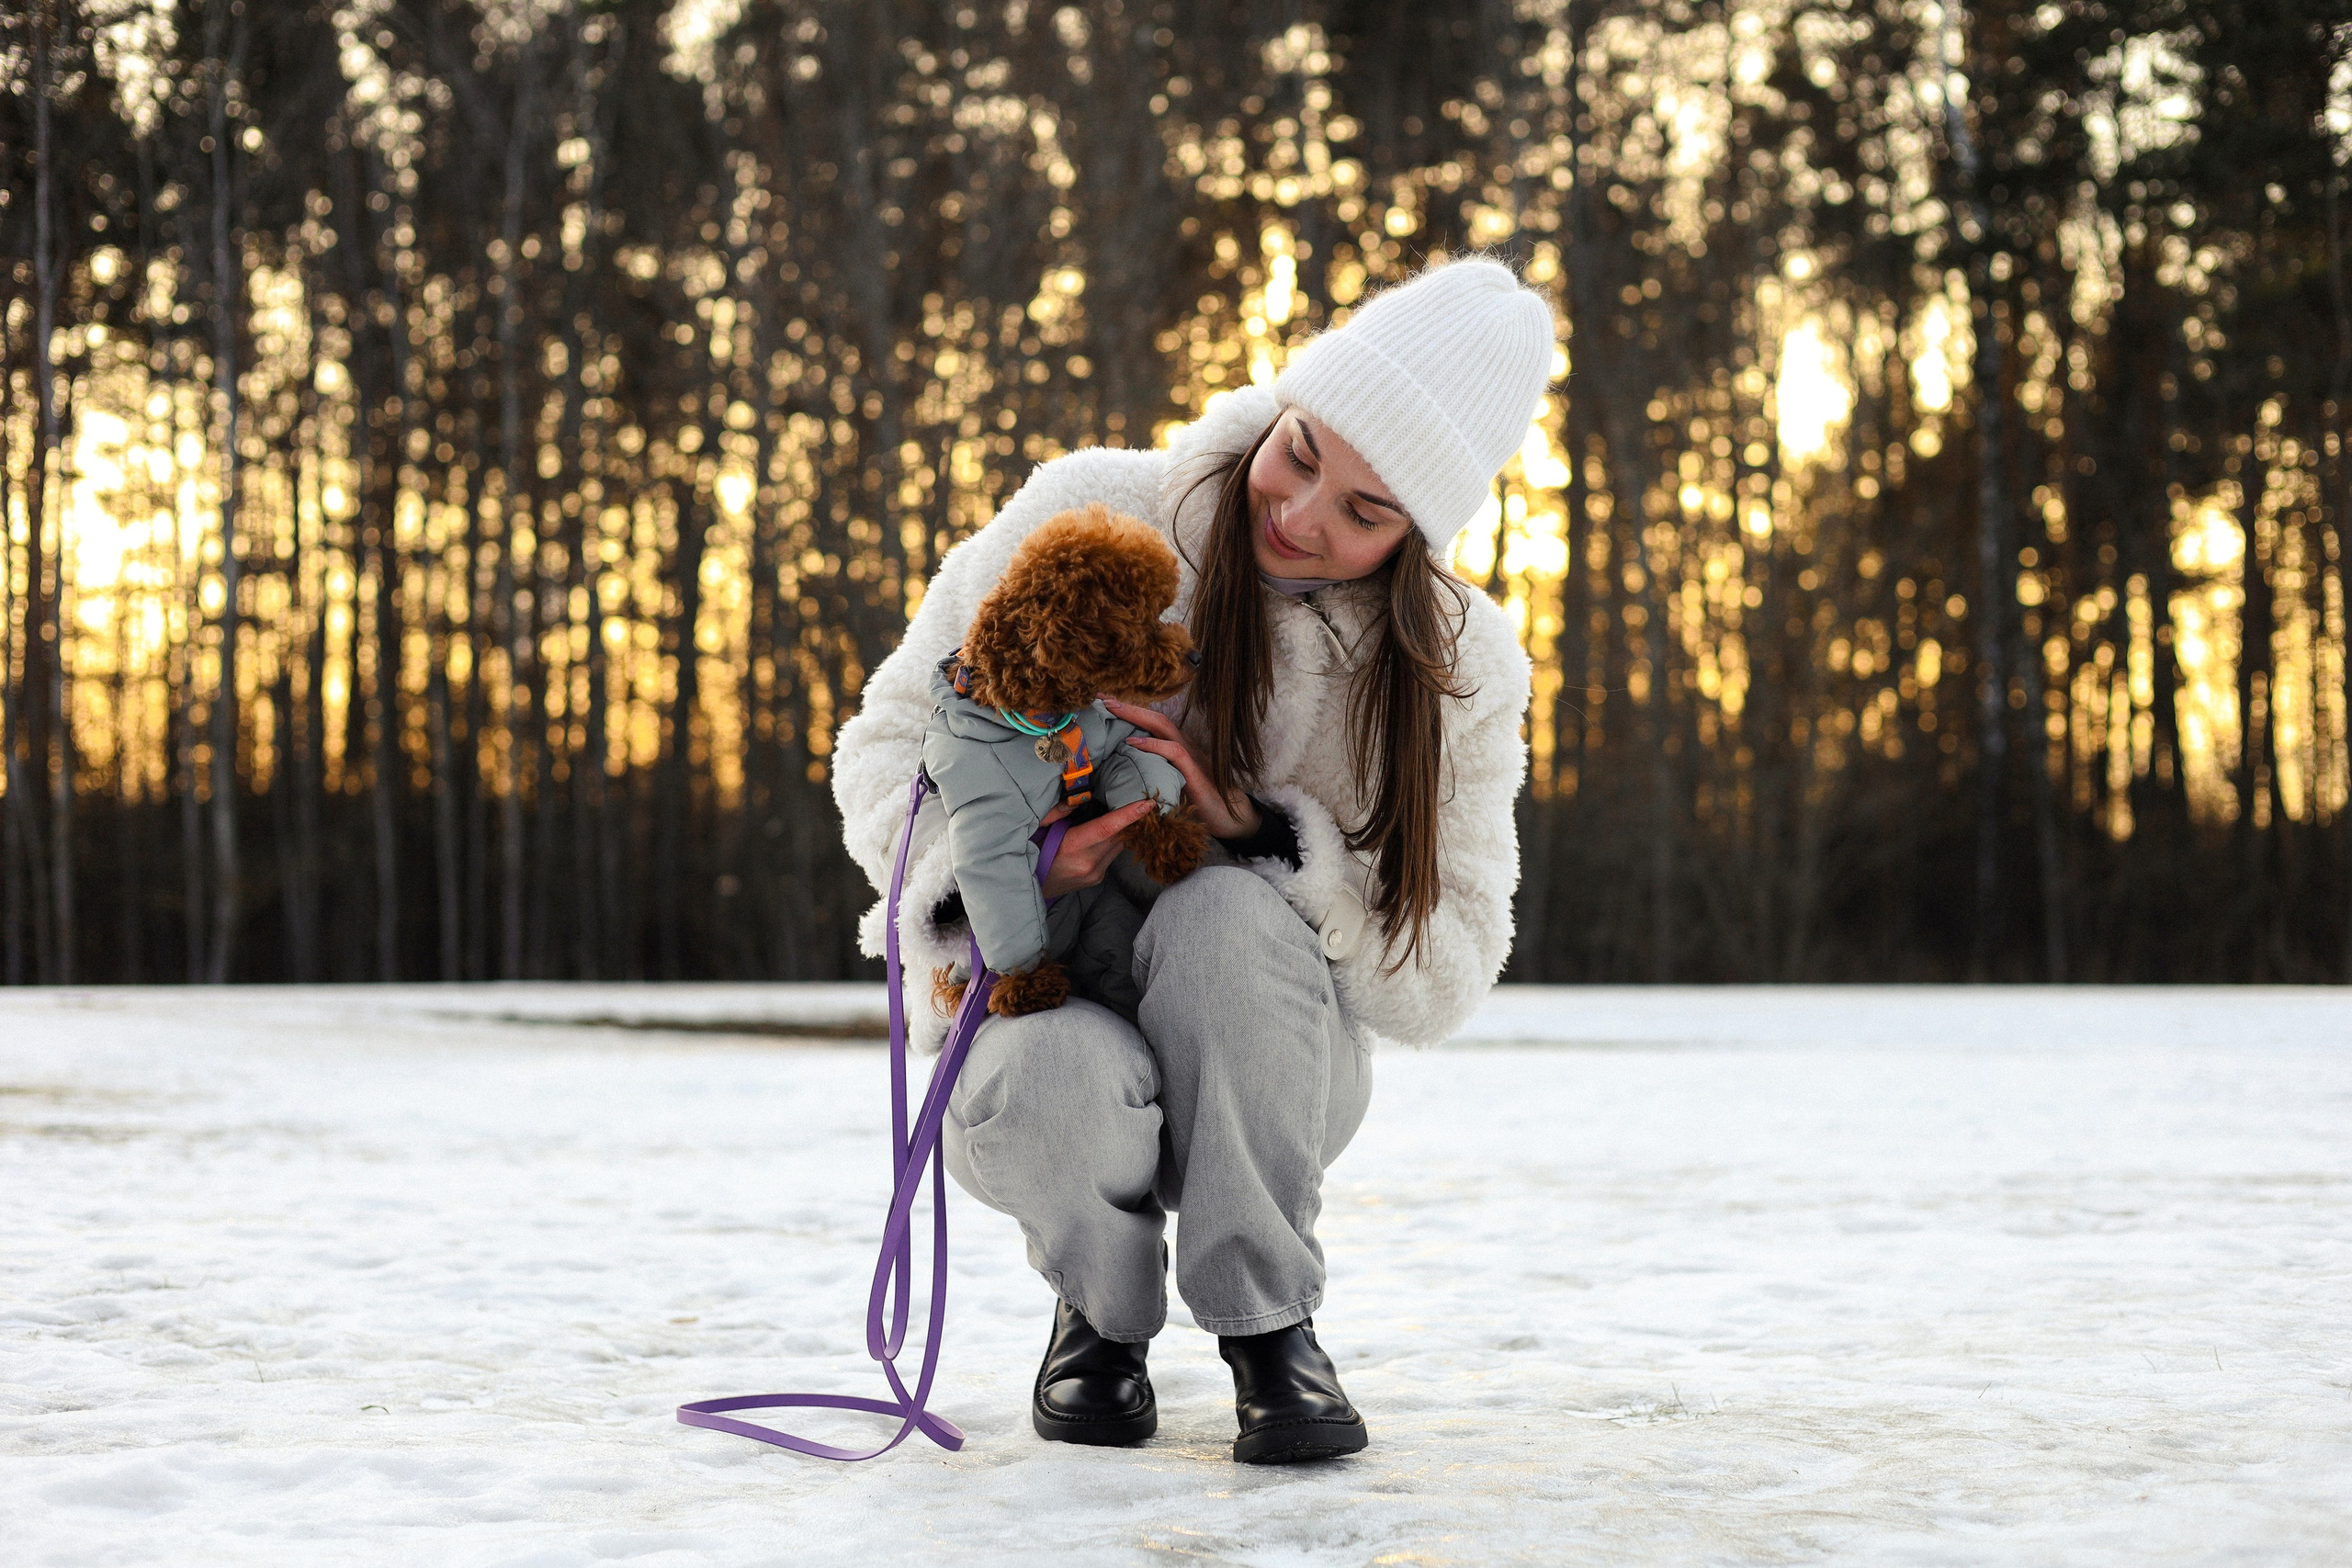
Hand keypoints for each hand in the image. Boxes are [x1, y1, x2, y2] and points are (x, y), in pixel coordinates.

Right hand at [1037, 798, 1153, 897]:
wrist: (1032, 887)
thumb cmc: (1033, 855)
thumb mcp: (1037, 830)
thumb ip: (1055, 813)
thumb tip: (1075, 799)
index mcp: (1073, 846)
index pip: (1107, 828)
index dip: (1128, 815)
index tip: (1148, 804)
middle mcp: (1088, 862)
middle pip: (1119, 835)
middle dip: (1132, 819)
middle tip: (1141, 800)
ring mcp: (1094, 873)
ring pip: (1118, 846)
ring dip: (1123, 831)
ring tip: (1124, 815)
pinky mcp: (1097, 878)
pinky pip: (1111, 855)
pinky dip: (1112, 842)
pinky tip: (1106, 835)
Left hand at [1099, 697, 1259, 839]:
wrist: (1229, 816)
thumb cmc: (1197, 802)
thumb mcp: (1168, 784)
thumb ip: (1152, 773)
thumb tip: (1123, 771)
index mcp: (1176, 747)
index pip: (1151, 722)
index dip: (1130, 711)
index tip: (1105, 702)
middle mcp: (1183, 745)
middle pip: (1154, 717)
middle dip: (1128, 706)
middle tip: (1102, 697)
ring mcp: (1191, 756)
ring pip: (1163, 726)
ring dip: (1137, 716)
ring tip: (1114, 709)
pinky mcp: (1195, 771)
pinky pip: (1174, 752)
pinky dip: (1153, 745)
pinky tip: (1134, 742)